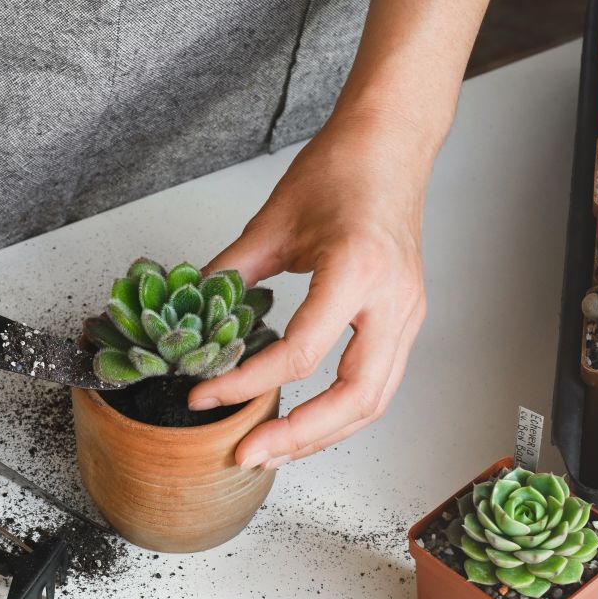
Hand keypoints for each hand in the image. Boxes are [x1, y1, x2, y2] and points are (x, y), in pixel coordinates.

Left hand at [188, 111, 429, 468]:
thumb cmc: (341, 170)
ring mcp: (408, 314)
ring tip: (272, 450)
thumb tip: (189, 319)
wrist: (391, 146)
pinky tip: (304, 421)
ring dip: (322, 435)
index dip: (248, 383)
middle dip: (298, 436)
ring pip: (374, 401)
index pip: (301, 353)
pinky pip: (379, 383)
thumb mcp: (272, 222)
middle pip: (353, 397)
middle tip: (247, 452)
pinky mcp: (407, 320)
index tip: (205, 395)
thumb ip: (231, 275)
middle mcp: (393, 300)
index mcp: (357, 270)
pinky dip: (341, 412)